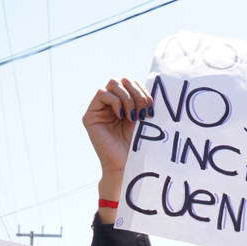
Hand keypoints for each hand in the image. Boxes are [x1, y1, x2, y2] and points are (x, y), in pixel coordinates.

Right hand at [83, 78, 153, 192]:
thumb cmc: (140, 146)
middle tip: (144, 110)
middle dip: (136, 92)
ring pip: (112, 84)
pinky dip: (115, 101)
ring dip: (127, 98)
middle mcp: (111, 105)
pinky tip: (122, 116)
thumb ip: (145, 102)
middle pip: (122, 80)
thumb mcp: (146, 119)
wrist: (129, 165)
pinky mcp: (90, 115)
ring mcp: (100, 109)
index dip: (142, 90)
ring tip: (133, 116)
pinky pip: (102, 94)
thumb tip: (155, 83)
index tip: (151, 107)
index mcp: (125, 104)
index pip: (131, 83)